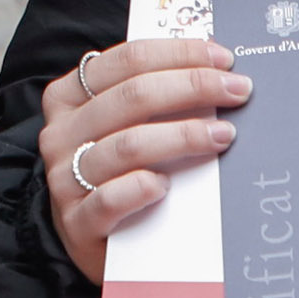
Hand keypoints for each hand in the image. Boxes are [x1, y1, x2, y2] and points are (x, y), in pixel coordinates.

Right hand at [36, 37, 248, 285]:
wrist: (95, 243)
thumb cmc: (118, 173)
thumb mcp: (123, 126)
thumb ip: (154, 96)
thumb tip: (215, 68)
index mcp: (69, 97)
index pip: (128, 60)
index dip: (180, 54)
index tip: (224, 60)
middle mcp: (61, 133)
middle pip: (133, 96)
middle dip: (193, 86)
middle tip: (237, 92)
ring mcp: (65, 178)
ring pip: (129, 144)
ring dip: (183, 136)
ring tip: (223, 136)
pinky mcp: (77, 222)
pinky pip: (110, 198)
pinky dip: (143, 187)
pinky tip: (169, 186)